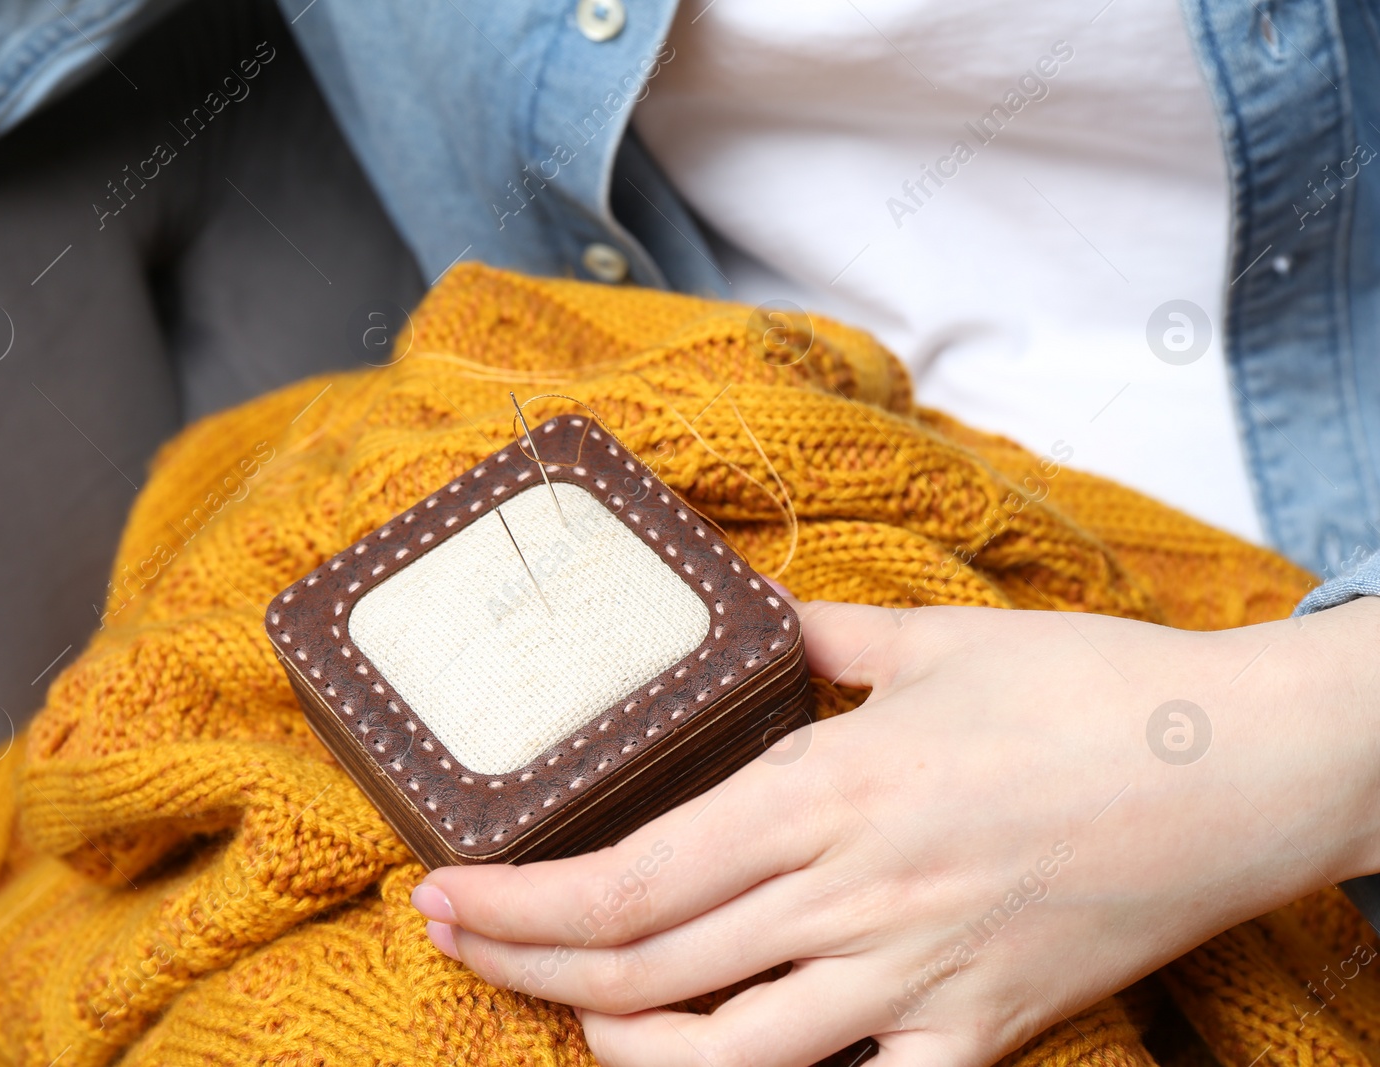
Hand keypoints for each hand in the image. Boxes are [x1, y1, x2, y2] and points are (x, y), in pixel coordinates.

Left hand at [409, 596, 1379, 1065]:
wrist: (1244, 768)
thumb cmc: (1091, 691)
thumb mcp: (936, 637)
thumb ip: (822, 632)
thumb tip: (753, 616)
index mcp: (828, 789)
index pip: (635, 875)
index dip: (524, 899)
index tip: (445, 891)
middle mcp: (855, 897)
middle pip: (649, 968)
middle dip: (528, 965)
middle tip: (451, 943)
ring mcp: (919, 980)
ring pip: (731, 1058)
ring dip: (623, 1048)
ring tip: (568, 1016)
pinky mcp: (987, 1031)